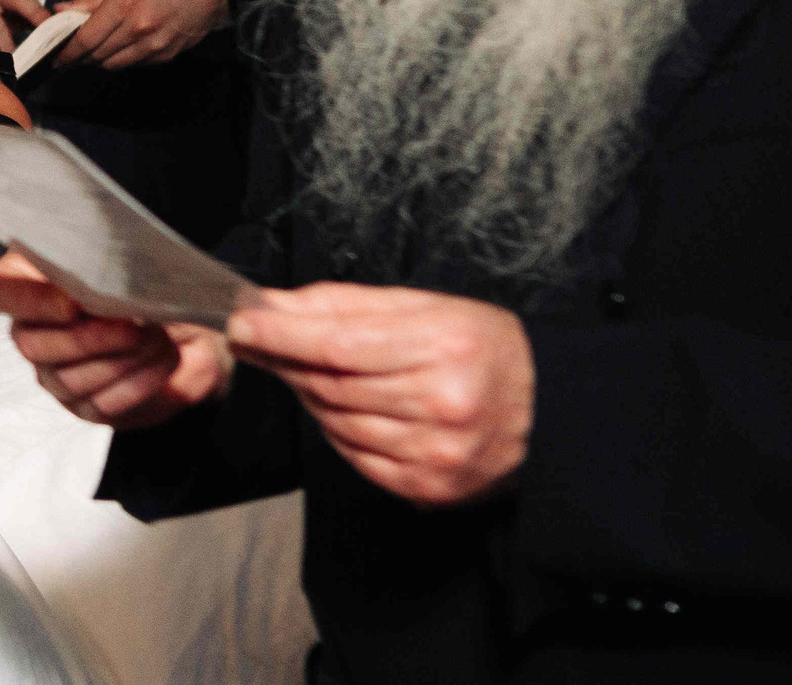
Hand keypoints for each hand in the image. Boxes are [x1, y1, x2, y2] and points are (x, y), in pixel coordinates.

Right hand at [0, 252, 232, 427]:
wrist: (186, 321)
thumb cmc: (144, 279)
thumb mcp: (125, 259)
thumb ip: (103, 264)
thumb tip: (98, 292)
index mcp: (30, 280)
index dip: (30, 301)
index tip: (72, 304)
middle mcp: (32, 330)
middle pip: (31, 345)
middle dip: (88, 338)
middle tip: (134, 326)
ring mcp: (54, 373)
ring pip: (68, 379)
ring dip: (121, 359)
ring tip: (158, 338)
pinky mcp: (85, 406)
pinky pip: (101, 404)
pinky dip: (138, 382)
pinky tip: (164, 358)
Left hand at [53, 0, 228, 69]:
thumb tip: (63, 10)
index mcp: (126, 3)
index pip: (87, 38)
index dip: (67, 51)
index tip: (55, 55)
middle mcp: (139, 29)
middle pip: (97, 55)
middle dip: (78, 57)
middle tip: (67, 53)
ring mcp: (154, 45)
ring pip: (114, 64)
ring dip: (98, 60)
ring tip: (89, 49)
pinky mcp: (166, 55)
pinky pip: (133, 64)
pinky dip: (120, 58)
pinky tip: (117, 45)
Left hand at [229, 284, 532, 508]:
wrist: (548, 408)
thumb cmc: (482, 347)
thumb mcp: (420, 305)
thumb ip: (341, 305)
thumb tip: (272, 305)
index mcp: (443, 348)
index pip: (336, 345)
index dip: (280, 336)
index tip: (243, 325)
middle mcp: (442, 405)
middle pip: (329, 386)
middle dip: (286, 361)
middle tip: (265, 342)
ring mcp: (437, 454)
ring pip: (335, 423)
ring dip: (312, 396)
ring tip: (321, 373)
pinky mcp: (429, 487)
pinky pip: (355, 458)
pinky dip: (339, 432)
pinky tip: (352, 409)